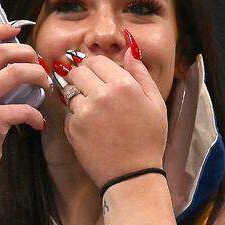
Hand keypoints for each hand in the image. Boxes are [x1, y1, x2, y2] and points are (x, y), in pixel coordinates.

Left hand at [62, 47, 168, 187]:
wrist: (133, 175)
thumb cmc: (148, 140)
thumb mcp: (156, 105)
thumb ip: (141, 74)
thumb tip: (129, 48)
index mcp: (124, 85)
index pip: (96, 60)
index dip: (96, 67)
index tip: (99, 77)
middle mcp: (102, 94)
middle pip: (78, 71)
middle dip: (82, 78)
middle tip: (92, 92)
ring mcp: (85, 111)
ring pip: (70, 90)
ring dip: (78, 96)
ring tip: (93, 113)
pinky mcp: (73, 127)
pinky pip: (68, 112)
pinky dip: (76, 116)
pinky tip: (91, 129)